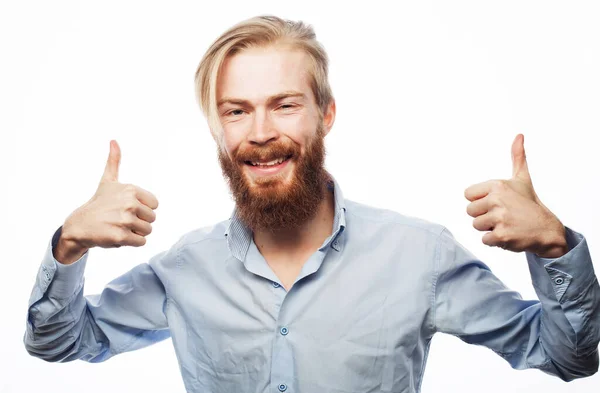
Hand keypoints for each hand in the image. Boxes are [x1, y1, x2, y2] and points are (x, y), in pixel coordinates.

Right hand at [57, 140, 158, 262]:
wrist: (79, 225)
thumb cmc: (98, 203)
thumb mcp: (107, 181)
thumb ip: (114, 161)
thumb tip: (114, 140)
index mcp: (131, 190)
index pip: (155, 205)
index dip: (143, 209)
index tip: (127, 208)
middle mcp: (129, 203)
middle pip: (152, 219)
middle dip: (139, 222)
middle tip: (121, 219)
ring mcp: (125, 220)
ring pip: (147, 231)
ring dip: (135, 232)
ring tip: (119, 227)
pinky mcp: (121, 236)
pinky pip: (141, 242)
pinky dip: (132, 242)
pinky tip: (117, 235)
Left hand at [464, 134, 567, 257]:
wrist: (547, 230)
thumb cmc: (530, 204)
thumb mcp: (522, 179)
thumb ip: (518, 157)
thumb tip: (519, 135)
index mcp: (497, 185)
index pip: (468, 195)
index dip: (480, 201)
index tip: (496, 202)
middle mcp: (497, 200)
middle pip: (470, 211)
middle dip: (484, 216)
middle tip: (503, 215)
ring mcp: (499, 218)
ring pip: (476, 225)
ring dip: (489, 228)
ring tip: (506, 224)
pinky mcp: (501, 235)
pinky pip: (485, 240)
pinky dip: (495, 241)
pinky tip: (509, 234)